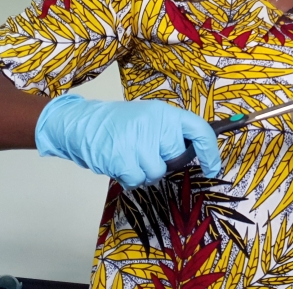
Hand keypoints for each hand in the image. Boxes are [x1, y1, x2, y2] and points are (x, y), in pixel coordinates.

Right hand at [35, 94, 220, 188]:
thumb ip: (170, 132)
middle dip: (163, 160)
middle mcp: (154, 124)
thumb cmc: (119, 124)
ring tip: (129, 155)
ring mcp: (137, 141)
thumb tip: (196, 154)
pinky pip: (137, 180)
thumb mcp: (149, 119)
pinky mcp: (122, 158)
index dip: (210, 151)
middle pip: (175, 158)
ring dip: (144, 171)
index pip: (199, 130)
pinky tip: (120, 163)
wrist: (80, 123)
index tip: (212, 168)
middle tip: (144, 150)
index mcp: (164, 113)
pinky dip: (129, 178)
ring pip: (157, 173)